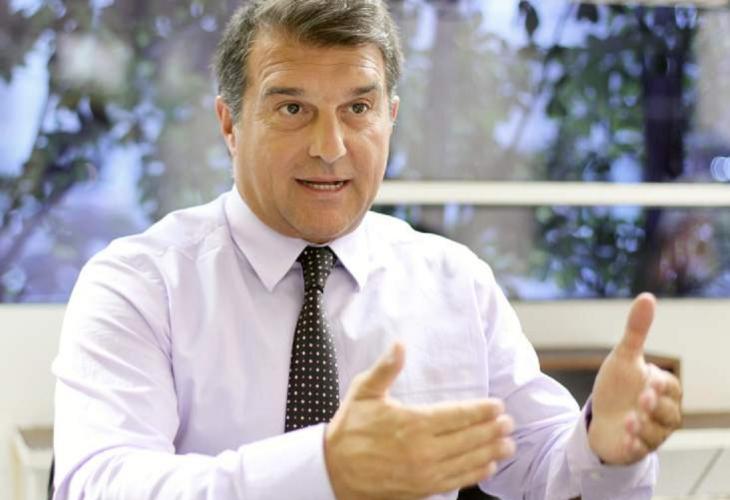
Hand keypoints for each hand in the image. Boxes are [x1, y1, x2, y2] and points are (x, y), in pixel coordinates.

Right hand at [324, 342, 514, 499]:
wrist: (334, 470)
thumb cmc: (349, 429)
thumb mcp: (364, 392)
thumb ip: (386, 368)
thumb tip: (400, 344)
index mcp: (412, 423)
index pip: (457, 415)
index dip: (480, 410)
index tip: (497, 405)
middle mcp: (423, 450)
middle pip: (468, 438)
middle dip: (492, 430)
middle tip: (510, 422)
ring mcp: (424, 473)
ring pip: (466, 461)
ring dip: (490, 452)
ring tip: (508, 444)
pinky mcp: (421, 489)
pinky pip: (455, 481)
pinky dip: (475, 474)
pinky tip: (488, 467)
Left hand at [588, 293, 682, 464]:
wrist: (601, 418)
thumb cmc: (618, 386)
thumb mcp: (624, 357)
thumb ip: (636, 331)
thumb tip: (647, 296)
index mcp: (663, 390)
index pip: (671, 387)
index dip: (662, 383)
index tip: (649, 377)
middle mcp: (663, 413)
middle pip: (669, 412)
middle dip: (656, 405)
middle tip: (642, 398)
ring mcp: (652, 433)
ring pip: (657, 433)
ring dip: (644, 426)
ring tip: (629, 419)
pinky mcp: (637, 449)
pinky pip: (642, 450)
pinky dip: (635, 445)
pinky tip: (626, 439)